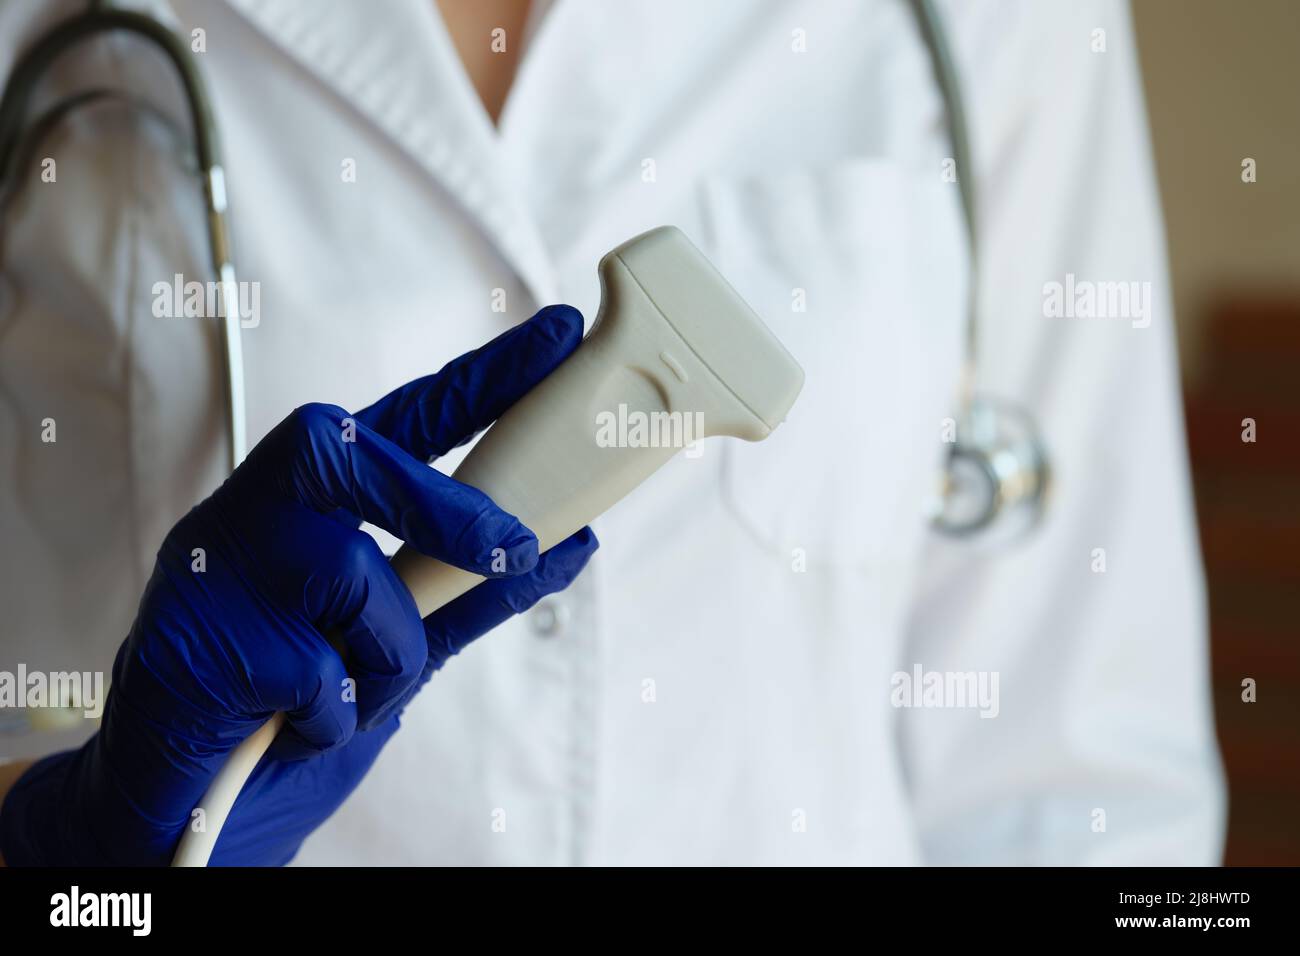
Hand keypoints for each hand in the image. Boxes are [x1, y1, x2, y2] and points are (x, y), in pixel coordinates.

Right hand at [0, 306, 596, 865]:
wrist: (176, 801)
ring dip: (385, 657)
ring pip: (354, 578)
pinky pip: (323, 670)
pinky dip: (337, 714)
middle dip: (446, 504)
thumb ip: (472, 592)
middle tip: (514, 546)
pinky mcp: (201, 638)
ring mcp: (220, 566)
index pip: (401, 417)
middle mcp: (258, 510)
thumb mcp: (398, 644)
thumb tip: (570, 541)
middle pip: (350, 452)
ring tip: (348, 694)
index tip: (558, 331)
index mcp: (309, 500)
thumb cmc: (291, 705)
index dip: (481, 375)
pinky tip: (296, 722)